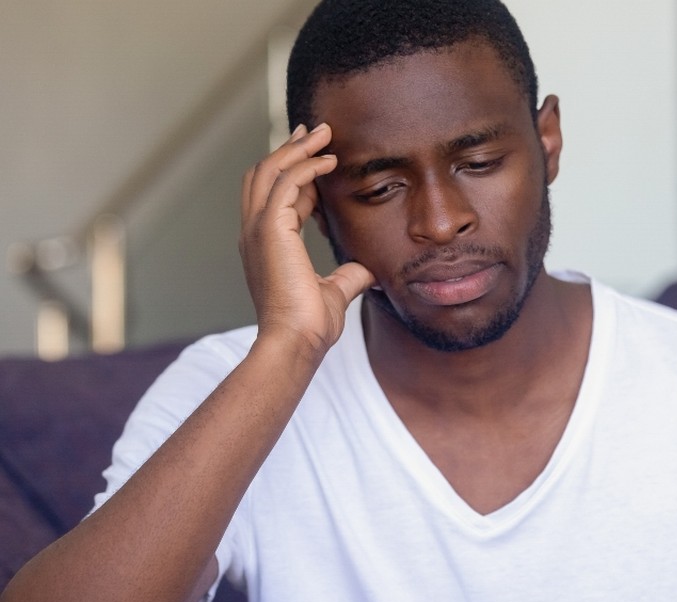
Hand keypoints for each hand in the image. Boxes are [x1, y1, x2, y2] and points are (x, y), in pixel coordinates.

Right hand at [239, 123, 373, 355]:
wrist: (297, 341)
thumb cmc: (310, 325)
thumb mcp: (334, 293)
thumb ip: (348, 276)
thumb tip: (366, 270)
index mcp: (265, 245)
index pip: (276, 196)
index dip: (297, 173)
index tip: (319, 156)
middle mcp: (255, 233)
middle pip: (264, 174)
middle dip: (290, 148)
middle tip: (316, 130)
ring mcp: (258, 230)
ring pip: (270, 171)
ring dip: (297, 148)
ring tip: (323, 133)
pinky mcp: (270, 230)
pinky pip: (285, 184)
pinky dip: (306, 166)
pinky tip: (329, 161)